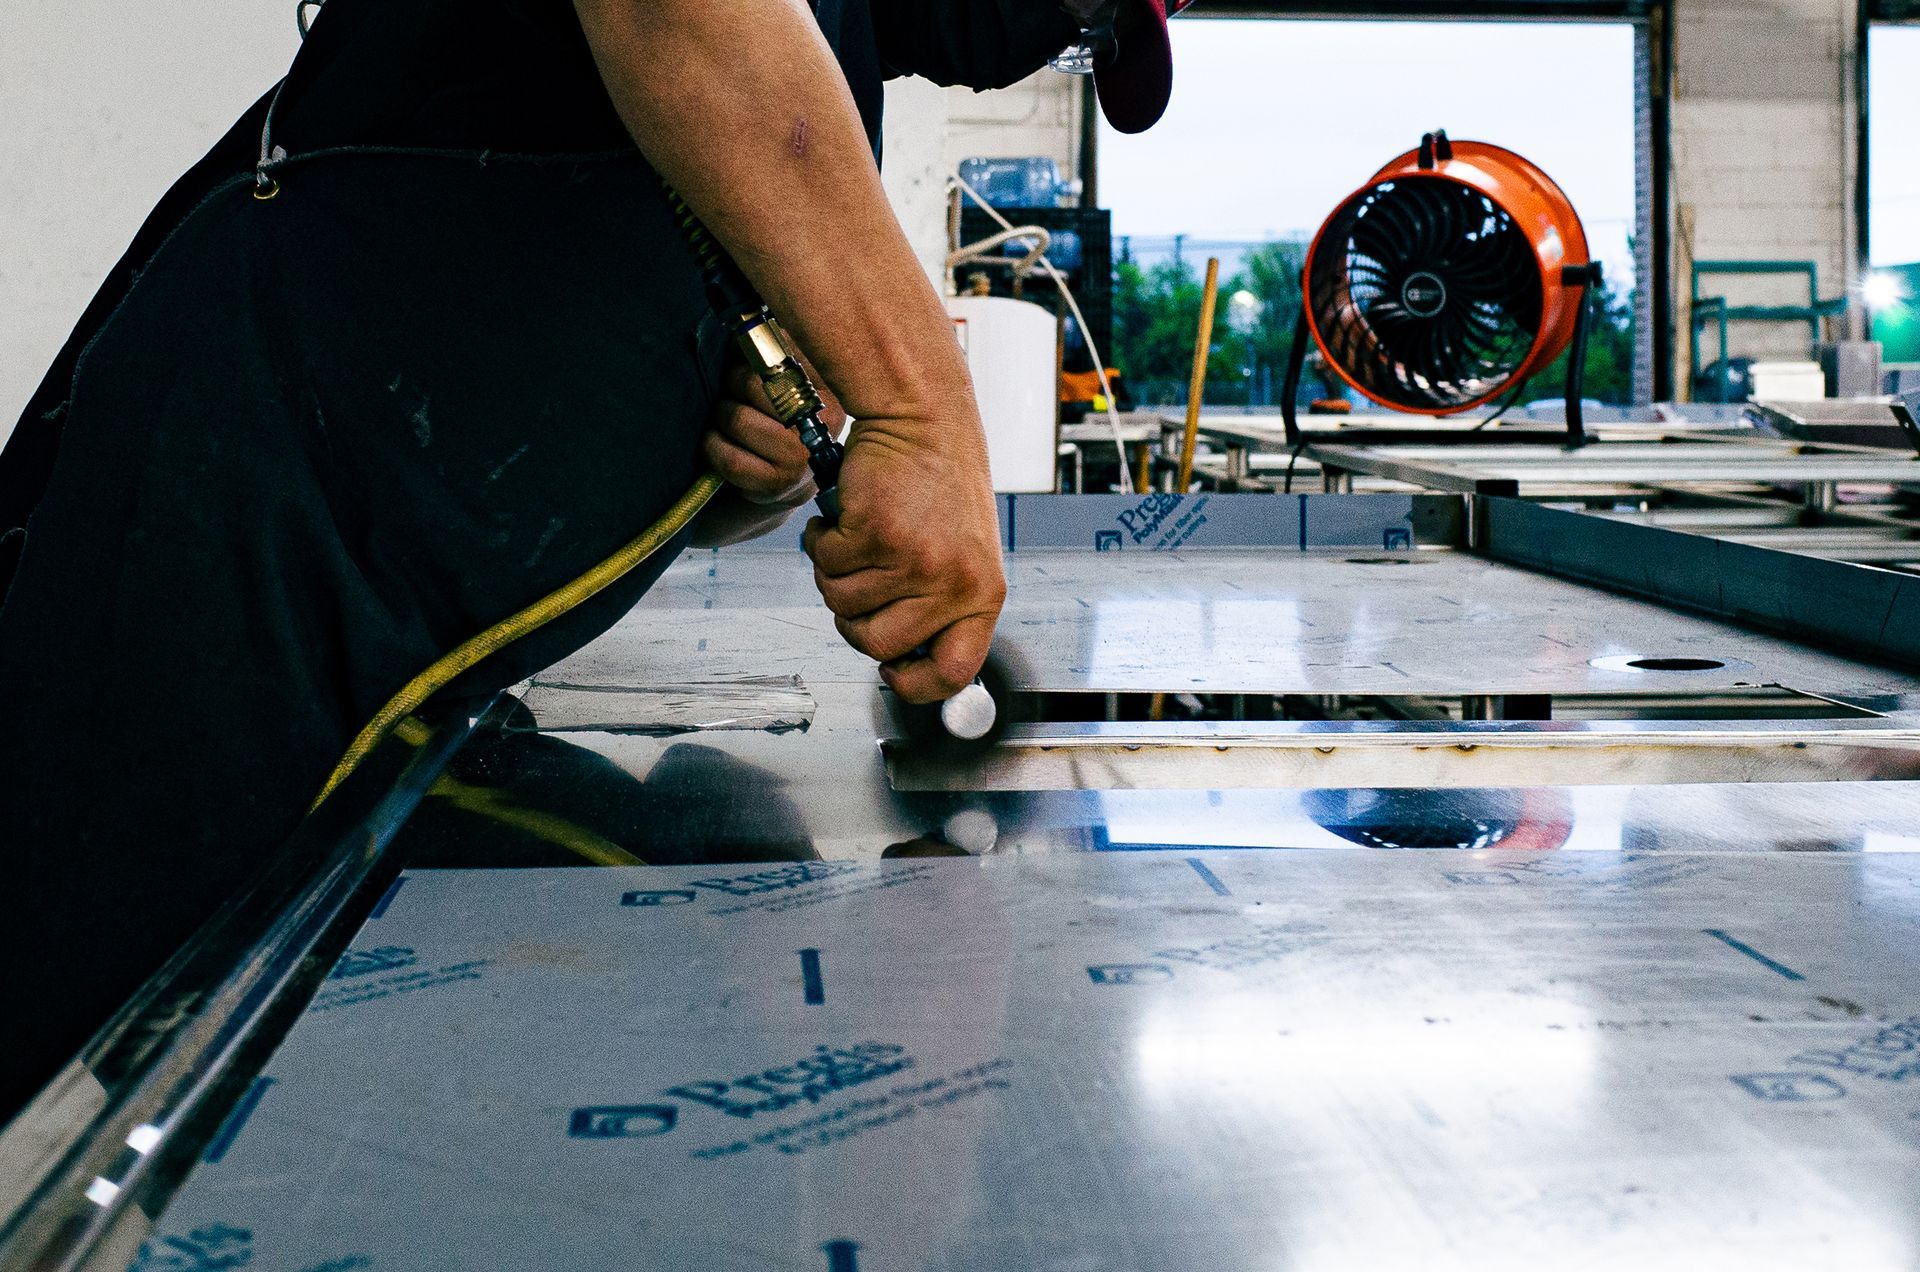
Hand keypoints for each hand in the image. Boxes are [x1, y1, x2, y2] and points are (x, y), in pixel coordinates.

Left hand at [702, 362, 842, 506]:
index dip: (751, 354)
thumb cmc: (775, 419)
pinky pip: (730, 458)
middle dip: (730, 383)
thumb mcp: (780, 379)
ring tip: (721, 414)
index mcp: (826, 392)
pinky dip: (712, 446)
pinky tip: (714, 440)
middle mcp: (820, 426)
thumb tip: (740, 327)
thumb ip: (767, 349)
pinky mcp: (776, 486)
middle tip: (727, 389)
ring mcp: (800, 460)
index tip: (741, 359)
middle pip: (755, 385)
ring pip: (738, 420)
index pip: (781, 355)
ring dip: (718, 414)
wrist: (781, 477)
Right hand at [803, 415, 1005, 703]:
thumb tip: (901, 660)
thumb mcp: (961, 556)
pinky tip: (843, 517)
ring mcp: (916, 561)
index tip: (893, 672)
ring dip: (836, 572)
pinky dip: (823, 541)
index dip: (916, 684)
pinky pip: (827, 563)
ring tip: (858, 537)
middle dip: (854, 619)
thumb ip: (940, 607)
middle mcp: (954, 584)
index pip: (954, 672)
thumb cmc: (938, 486)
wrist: (924, 421)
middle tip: (861, 579)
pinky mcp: (877, 533)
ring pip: (842, 603)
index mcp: (983, 596)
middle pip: (877, 645)